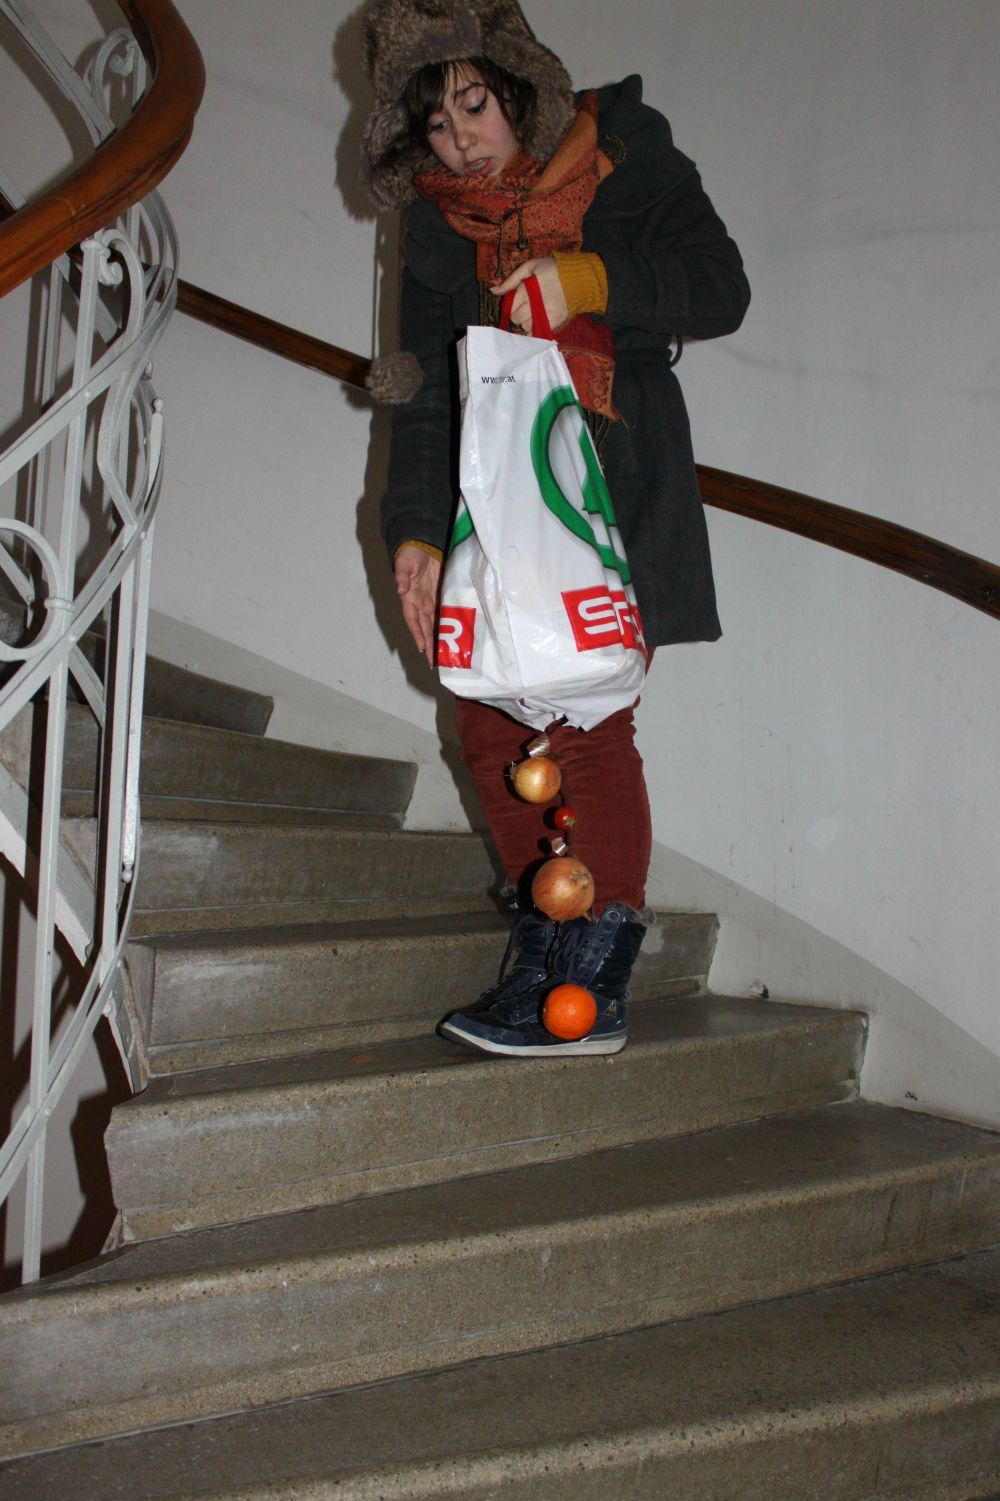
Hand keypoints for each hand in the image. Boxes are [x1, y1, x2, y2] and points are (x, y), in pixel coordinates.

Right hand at [394, 545, 440, 667]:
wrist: (421, 543)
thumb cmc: (409, 554)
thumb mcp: (404, 563)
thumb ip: (401, 577)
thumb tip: (400, 589)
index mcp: (409, 597)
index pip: (413, 620)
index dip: (417, 634)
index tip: (422, 648)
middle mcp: (420, 602)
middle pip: (424, 627)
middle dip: (429, 644)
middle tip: (434, 661)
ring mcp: (430, 599)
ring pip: (434, 624)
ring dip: (437, 639)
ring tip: (443, 655)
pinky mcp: (440, 594)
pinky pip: (443, 612)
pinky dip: (447, 624)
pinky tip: (453, 635)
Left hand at [490, 257, 567, 334]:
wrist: (577, 277)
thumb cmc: (551, 269)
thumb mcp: (530, 267)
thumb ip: (510, 280)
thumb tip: (492, 291)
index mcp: (526, 290)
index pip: (510, 308)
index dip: (511, 306)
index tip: (517, 301)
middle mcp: (535, 305)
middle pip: (516, 319)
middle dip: (518, 314)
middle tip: (526, 306)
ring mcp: (545, 315)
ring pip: (526, 327)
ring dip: (526, 322)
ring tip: (534, 312)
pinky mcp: (555, 322)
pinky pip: (538, 333)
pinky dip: (535, 329)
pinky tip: (537, 321)